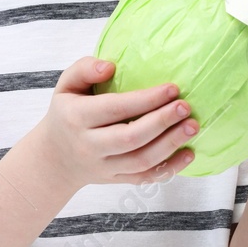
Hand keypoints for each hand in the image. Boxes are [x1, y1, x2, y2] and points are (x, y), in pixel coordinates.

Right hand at [32, 56, 199, 192]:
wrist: (55, 158)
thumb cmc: (67, 113)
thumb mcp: (65, 86)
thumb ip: (84, 69)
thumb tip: (110, 67)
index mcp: (77, 118)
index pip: (115, 109)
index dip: (146, 99)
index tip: (172, 88)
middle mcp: (89, 146)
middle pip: (130, 138)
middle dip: (162, 122)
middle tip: (186, 107)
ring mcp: (104, 167)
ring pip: (141, 161)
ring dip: (170, 144)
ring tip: (192, 126)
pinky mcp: (116, 180)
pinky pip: (145, 178)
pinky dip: (169, 169)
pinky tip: (189, 153)